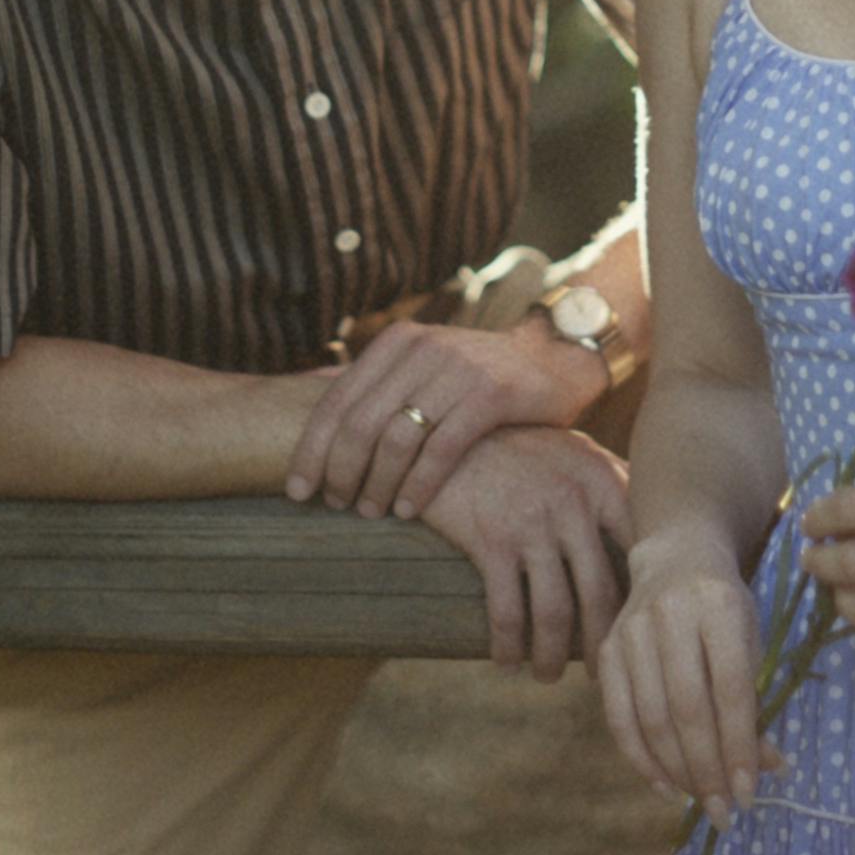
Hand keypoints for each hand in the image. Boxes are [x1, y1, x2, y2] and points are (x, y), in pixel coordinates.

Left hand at [285, 316, 600, 520]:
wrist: (556, 359)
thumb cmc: (479, 375)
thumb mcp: (426, 364)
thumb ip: (379, 382)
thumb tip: (309, 394)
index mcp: (397, 342)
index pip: (337, 400)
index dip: (311, 449)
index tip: (297, 491)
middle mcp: (422, 348)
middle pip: (359, 422)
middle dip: (339, 471)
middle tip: (335, 506)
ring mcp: (458, 369)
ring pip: (397, 438)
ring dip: (377, 483)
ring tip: (370, 512)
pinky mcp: (491, 394)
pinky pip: (441, 449)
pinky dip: (419, 485)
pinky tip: (409, 511)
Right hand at [417, 425, 630, 680]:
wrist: (453, 428)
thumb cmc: (521, 445)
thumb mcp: (576, 452)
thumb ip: (615, 484)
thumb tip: (654, 525)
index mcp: (603, 483)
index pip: (641, 551)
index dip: (645, 599)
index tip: (644, 632)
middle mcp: (574, 504)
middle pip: (601, 593)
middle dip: (602, 644)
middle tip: (600, 675)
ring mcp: (533, 523)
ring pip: (556, 612)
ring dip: (553, 656)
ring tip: (549, 675)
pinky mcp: (491, 540)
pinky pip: (507, 611)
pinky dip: (508, 646)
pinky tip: (506, 662)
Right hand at [598, 532, 782, 832]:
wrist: (675, 556)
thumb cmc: (724, 606)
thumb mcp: (750, 640)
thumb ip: (756, 701)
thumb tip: (769, 768)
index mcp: (719, 604)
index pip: (730, 687)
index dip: (740, 745)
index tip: (750, 794)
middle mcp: (671, 613)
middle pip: (687, 707)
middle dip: (708, 769)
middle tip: (726, 813)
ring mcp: (631, 630)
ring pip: (651, 717)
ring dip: (678, 772)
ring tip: (703, 802)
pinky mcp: (606, 648)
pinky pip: (619, 716)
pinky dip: (641, 760)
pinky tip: (666, 787)